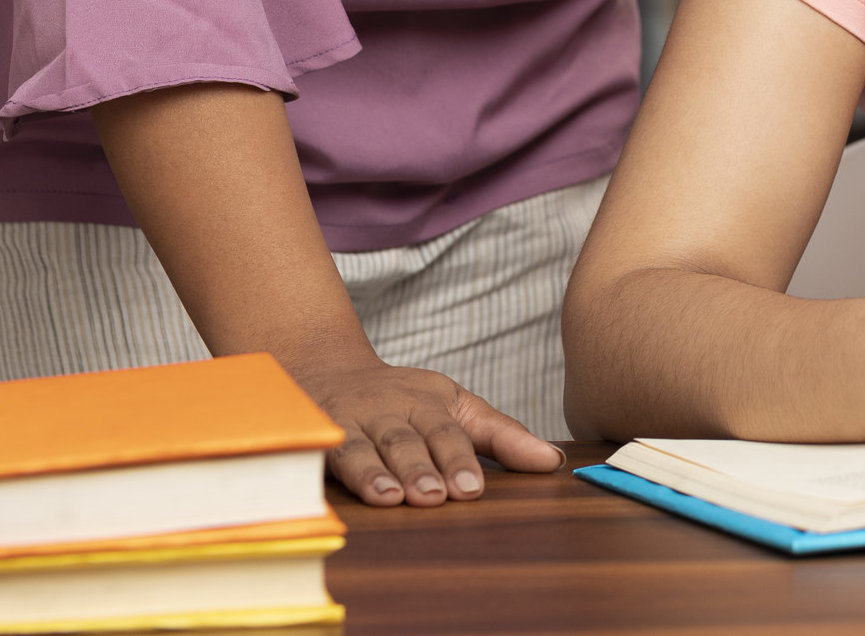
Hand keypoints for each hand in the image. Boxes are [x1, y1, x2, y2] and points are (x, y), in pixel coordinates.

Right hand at [283, 342, 563, 505]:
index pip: (447, 431)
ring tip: (390, 498)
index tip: (471, 487)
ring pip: (361, 448)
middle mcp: (387, 409)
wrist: (326, 367)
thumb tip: (553, 462)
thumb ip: (502, 435)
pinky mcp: (311, 436)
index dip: (458, 458)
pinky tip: (330, 487)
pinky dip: (323, 469)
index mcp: (427, 401)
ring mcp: (346, 421)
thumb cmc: (403, 399)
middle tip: (434, 495)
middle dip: (420, 467)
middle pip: (405, 440)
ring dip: (374, 473)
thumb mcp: (456, 406)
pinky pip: (315, 453)